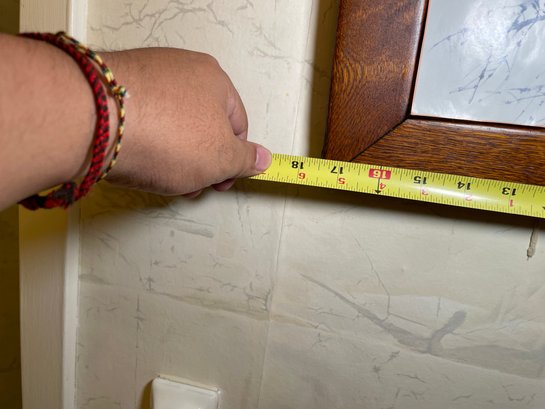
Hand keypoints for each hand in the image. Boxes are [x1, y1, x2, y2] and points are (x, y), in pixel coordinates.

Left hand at [102, 48, 270, 196]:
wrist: (95, 121)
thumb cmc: (163, 135)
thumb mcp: (221, 159)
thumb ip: (246, 159)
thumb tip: (261, 158)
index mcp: (214, 79)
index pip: (237, 126)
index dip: (232, 161)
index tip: (220, 181)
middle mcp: (180, 69)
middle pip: (202, 125)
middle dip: (200, 160)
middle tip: (190, 183)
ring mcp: (145, 76)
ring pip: (171, 124)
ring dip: (172, 154)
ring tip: (159, 174)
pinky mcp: (114, 88)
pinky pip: (142, 120)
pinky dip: (145, 141)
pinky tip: (137, 158)